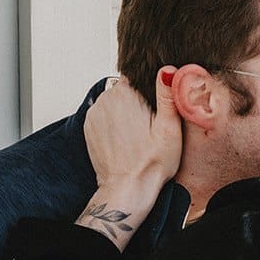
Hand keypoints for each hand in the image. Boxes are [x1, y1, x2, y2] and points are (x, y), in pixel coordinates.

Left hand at [85, 70, 181, 194]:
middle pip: (126, 89)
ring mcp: (94, 113)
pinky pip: (105, 115)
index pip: (139, 76)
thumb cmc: (150, 164)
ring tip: (138, 134)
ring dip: (125, 112)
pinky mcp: (89, 127)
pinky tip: (126, 138)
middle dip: (138, 101)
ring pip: (114, 102)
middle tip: (150, 126)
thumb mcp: (170, 129)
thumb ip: (168, 95)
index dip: (151, 90)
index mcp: (125, 94)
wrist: (127, 189)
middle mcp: (105, 99)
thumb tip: (168, 69)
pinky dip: (114, 123)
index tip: (157, 109)